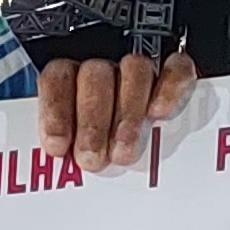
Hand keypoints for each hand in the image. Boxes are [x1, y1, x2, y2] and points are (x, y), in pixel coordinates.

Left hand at [35, 49, 197, 171]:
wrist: (147, 154)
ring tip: (123, 150)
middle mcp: (105, 70)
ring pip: (135, 71)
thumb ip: (63, 147)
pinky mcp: (176, 73)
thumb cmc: (100, 151)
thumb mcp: (74, 150)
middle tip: (92, 158)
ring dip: (128, 114)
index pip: (57, 78)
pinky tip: (159, 112)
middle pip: (95, 77)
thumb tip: (54, 159)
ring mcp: (140, 70)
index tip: (57, 146)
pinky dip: (168, 89)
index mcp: (71, 79)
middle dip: (92, 122)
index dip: (55, 111)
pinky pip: (175, 69)